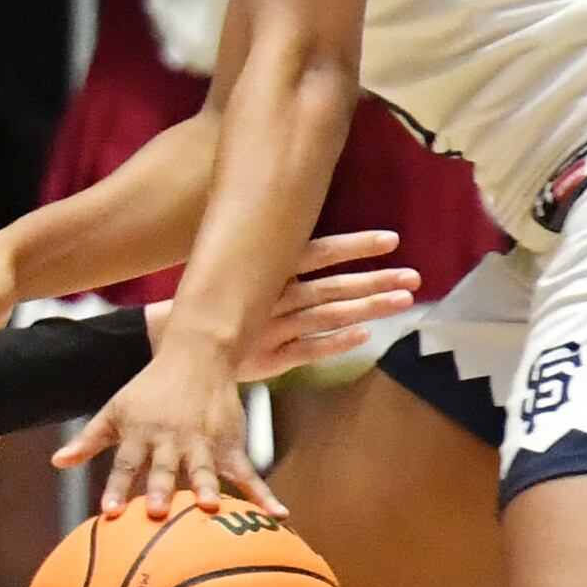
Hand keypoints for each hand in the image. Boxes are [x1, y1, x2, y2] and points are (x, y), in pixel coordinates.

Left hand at [59, 327, 268, 517]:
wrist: (196, 354)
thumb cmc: (149, 389)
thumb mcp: (115, 409)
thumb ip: (89, 440)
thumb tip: (56, 462)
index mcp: (140, 434)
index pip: (124, 465)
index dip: (116, 488)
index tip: (109, 513)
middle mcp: (170, 439)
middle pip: (163, 468)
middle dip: (160, 488)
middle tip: (157, 511)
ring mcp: (202, 442)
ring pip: (204, 469)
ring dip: (206, 488)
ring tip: (209, 509)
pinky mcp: (230, 443)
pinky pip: (247, 473)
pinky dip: (263, 494)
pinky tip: (279, 516)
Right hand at [214, 230, 413, 381]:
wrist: (173, 340)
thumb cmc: (208, 298)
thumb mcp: (234, 265)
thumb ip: (270, 254)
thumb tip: (298, 227)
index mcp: (266, 270)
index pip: (318, 252)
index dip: (355, 246)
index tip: (391, 239)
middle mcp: (273, 298)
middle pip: (332, 286)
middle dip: (375, 279)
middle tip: (414, 276)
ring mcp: (273, 329)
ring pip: (327, 316)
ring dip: (367, 308)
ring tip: (402, 301)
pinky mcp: (269, 359)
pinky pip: (308, 350)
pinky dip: (336, 343)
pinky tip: (364, 336)